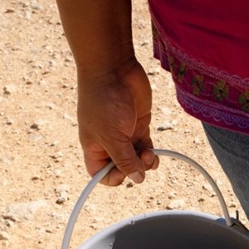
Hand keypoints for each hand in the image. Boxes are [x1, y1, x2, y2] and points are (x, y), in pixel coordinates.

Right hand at [77, 58, 158, 185]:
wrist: (114, 69)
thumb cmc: (104, 101)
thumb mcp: (113, 136)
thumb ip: (125, 160)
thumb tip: (137, 179)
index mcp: (94, 148)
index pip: (101, 174)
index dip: (113, 178)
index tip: (124, 172)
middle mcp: (108, 143)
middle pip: (122, 168)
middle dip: (133, 169)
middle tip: (140, 159)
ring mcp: (124, 134)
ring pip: (136, 159)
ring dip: (145, 162)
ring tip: (149, 154)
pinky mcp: (138, 125)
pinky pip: (146, 146)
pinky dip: (151, 152)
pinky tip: (154, 151)